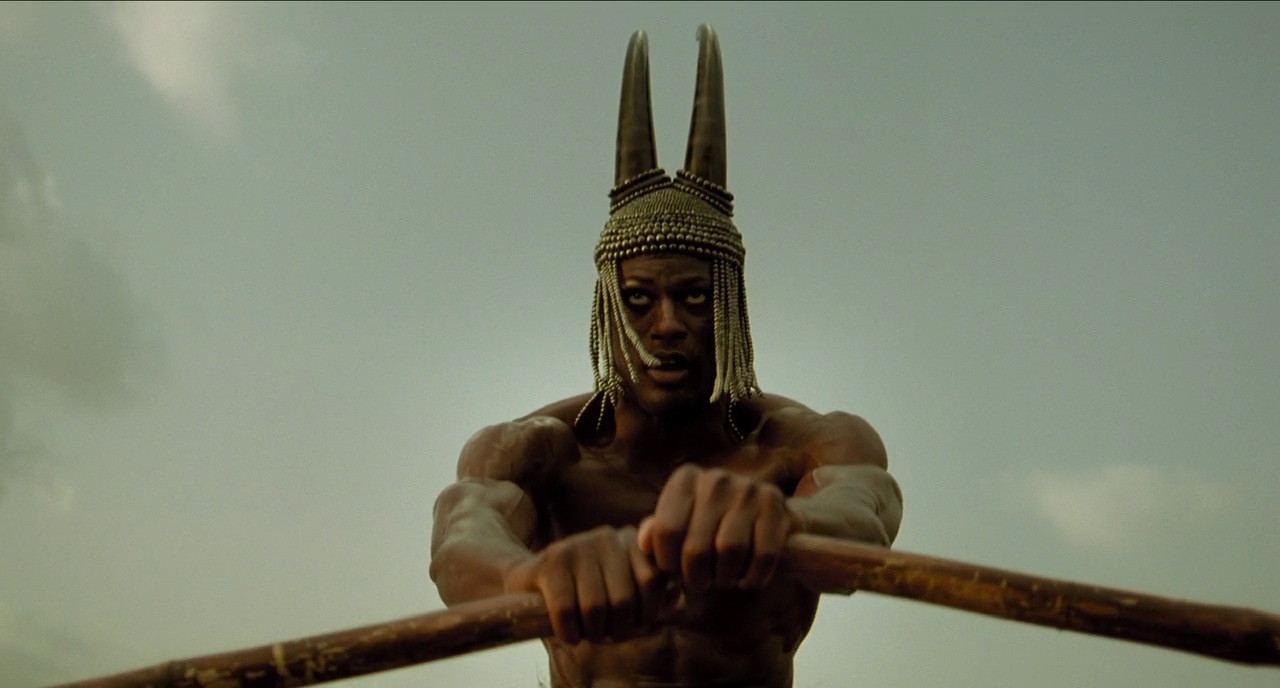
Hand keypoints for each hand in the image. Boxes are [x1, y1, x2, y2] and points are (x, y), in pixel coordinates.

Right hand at [503, 526, 671, 644]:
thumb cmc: (587, 591)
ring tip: (588, 633)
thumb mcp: (625, 589)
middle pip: (625, 600)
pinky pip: (566, 611)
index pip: (654, 580)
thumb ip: (657, 594)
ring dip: (592, 634)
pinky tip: (568, 633)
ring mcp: (577, 545)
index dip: (647, 612)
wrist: (531, 579)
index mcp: (631, 540)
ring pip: (595, 608)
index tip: (635, 622)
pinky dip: (569, 633)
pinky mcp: (550, 562)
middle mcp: (607, 536)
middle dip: (618, 629)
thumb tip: (676, 598)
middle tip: (607, 633)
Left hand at [637, 465, 800, 592]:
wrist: (767, 516)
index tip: (676, 572)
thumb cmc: (712, 528)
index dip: (668, 564)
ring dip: (725, 578)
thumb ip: (658, 534)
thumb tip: (643, 544)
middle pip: (696, 548)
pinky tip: (746, 579)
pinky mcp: (775, 503)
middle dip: (697, 578)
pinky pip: (763, 555)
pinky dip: (753, 578)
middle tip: (701, 583)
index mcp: (685, 479)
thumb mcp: (682, 526)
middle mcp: (715, 478)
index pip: (665, 533)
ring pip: (729, 552)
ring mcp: (747, 488)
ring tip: (723, 579)